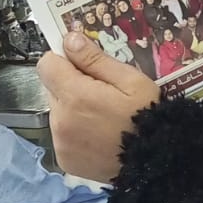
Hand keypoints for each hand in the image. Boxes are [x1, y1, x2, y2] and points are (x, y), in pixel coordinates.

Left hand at [38, 32, 159, 183]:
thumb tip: (69, 40)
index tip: (82, 65)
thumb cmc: (147, 116)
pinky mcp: (64, 159)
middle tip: (102, 94)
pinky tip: (99, 136)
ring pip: (58, 112)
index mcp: (75, 95)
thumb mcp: (130, 81)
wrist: (155, 161)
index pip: (47, 65)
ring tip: (103, 118)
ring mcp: (60, 142)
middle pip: (53, 88)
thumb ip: (96, 60)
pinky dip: (76, 133)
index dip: (64, 60)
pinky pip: (62, 136)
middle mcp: (60, 119)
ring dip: (74, 110)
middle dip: (72, 86)